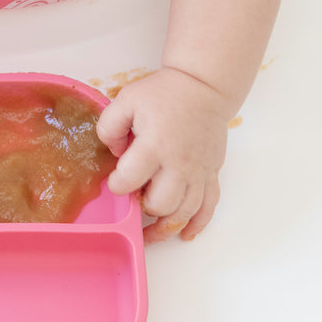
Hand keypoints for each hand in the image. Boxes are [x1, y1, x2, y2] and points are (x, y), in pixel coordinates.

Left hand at [96, 67, 233, 242]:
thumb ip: (109, 126)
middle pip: (160, 204)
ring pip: (184, 212)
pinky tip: (185, 234)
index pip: (129, 180)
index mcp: (155, 145)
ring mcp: (199, 171)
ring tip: (150, 233)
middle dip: (142, 206)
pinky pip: (208, 207)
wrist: (204, 87)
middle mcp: (180, 163)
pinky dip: (197, 224)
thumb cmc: (164, 93)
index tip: (115, 179)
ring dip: (165, 226)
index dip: (117, 185)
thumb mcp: (126, 100)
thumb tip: (114, 152)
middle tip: (135, 195)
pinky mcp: (212, 174)